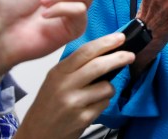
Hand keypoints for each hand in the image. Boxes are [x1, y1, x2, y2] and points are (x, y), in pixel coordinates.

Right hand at [14, 33, 133, 138]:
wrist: (37, 133)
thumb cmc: (48, 105)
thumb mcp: (55, 80)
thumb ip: (76, 67)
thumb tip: (105, 53)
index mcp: (58, 72)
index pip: (85, 51)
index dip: (106, 42)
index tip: (120, 38)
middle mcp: (65, 86)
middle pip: (99, 66)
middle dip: (119, 58)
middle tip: (130, 56)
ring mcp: (74, 103)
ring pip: (106, 87)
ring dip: (109, 88)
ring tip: (98, 93)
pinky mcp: (83, 118)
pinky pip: (104, 104)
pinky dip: (103, 103)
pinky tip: (91, 107)